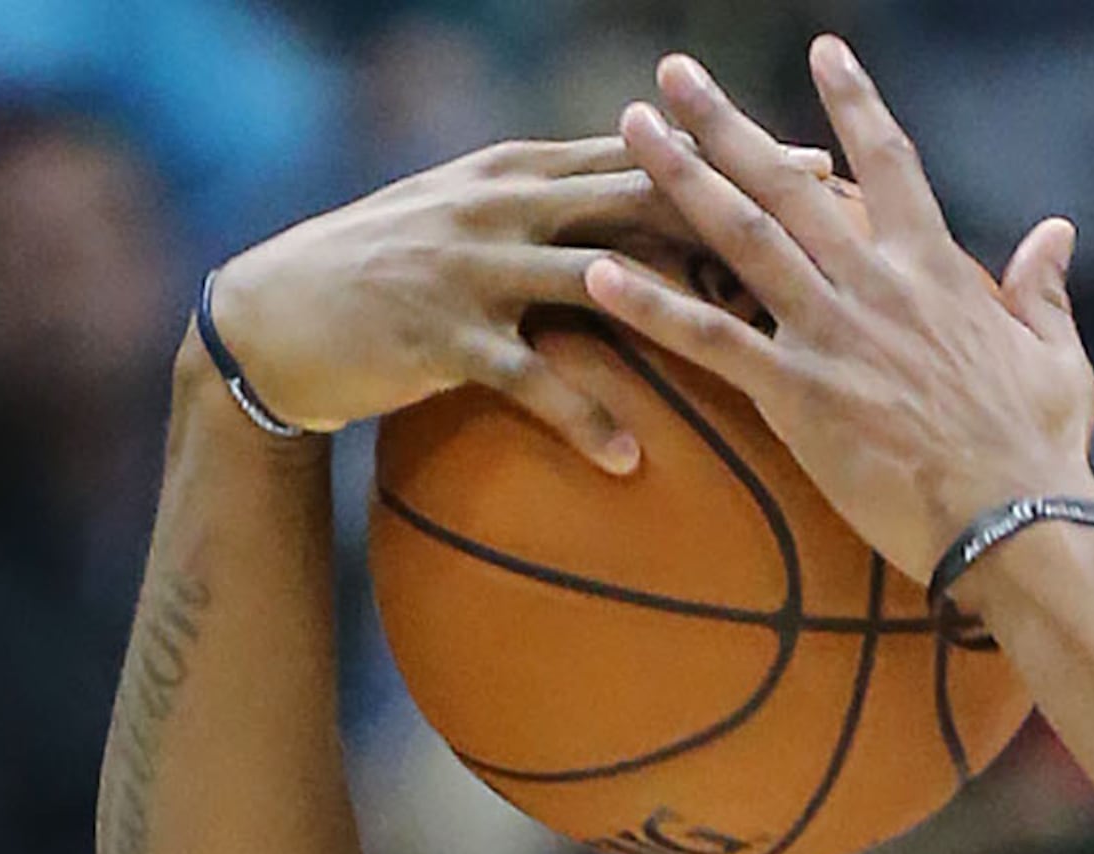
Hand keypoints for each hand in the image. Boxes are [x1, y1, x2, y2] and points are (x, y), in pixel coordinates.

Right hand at [207, 134, 778, 470]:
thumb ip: (563, 210)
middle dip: (732, 210)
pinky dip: (579, 417)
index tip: (820, 164)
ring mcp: (470, 267)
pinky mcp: (440, 334)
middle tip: (817, 235)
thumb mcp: (480, 223)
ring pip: (590, 277)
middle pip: (635, 199)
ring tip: (751, 344)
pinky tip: (630, 458)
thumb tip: (662, 210)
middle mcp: (503, 205)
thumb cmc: (394, 273)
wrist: (274, 315)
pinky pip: (526, 380)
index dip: (734, 158)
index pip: (643, 155)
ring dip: (671, 308)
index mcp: (521, 172)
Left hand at [588, 39, 1093, 578]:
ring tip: (628, 130)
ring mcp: (832, 334)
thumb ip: (1046, 288)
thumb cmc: (1044, 446)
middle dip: (726, 121)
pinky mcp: (800, 395)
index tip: (825, 49)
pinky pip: (711, 341)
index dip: (856, 101)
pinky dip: (652, 305)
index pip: (891, 162)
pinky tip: (594, 274)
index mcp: (937, 269)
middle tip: (673, 73)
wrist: (1018, 518)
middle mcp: (875, 284)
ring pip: (740, 235)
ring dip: (678, 178)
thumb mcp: (1059, 356)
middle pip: (787, 182)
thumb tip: (1058, 232)